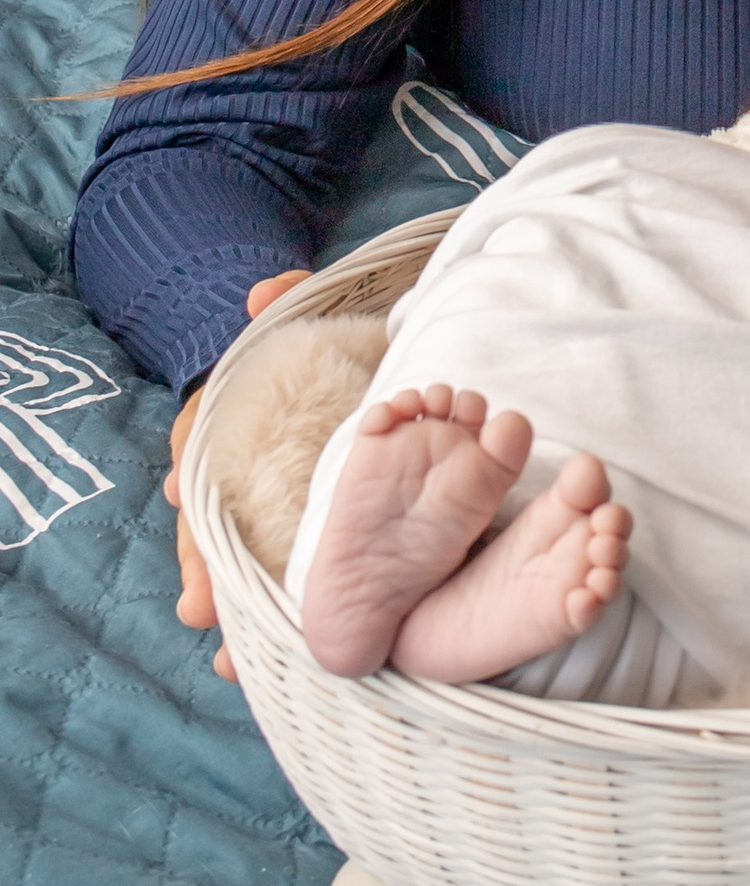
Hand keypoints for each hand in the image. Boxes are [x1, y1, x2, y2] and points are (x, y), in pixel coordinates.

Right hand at [167, 269, 309, 680]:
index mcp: (235, 419)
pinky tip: (247, 664)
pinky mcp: (292, 542)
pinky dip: (258, 619)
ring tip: (229, 658)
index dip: (187, 468)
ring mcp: (260, 513)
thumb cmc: (327, 358)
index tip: (177, 498)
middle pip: (206, 520)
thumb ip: (293, 303)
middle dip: (201, 563)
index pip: (198, 441)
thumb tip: (262, 292)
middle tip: (201, 607)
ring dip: (227, 607)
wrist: (364, 381)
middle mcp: (237, 472)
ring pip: (231, 563)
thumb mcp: (316, 325)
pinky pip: (268, 582)